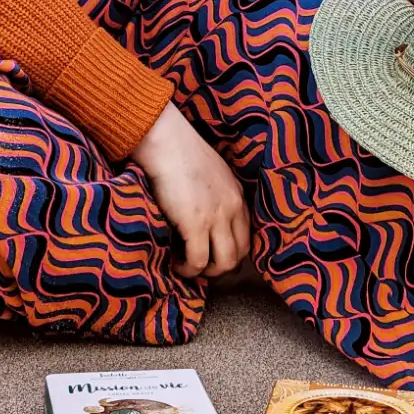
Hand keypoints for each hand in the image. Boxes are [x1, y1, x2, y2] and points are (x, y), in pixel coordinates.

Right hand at [130, 101, 251, 278]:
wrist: (166, 142)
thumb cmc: (179, 152)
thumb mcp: (209, 173)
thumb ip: (213, 193)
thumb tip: (200, 214)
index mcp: (237, 194)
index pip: (246, 235)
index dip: (230, 252)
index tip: (211, 256)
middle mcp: (233, 207)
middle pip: (240, 253)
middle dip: (220, 267)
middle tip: (199, 267)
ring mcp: (217, 217)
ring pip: (224, 262)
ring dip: (206, 272)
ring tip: (187, 268)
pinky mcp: (197, 224)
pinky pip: (198, 260)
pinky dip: (188, 269)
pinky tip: (175, 264)